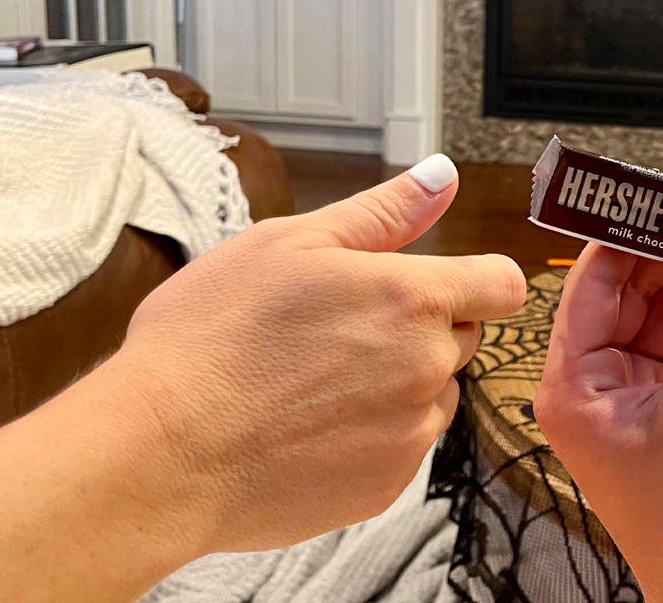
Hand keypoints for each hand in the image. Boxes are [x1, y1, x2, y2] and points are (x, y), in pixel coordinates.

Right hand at [106, 154, 525, 551]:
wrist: (160, 454)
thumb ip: (383, 211)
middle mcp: (428, 368)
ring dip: (398, 384)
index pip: (502, 284)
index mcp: (411, 300)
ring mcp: (410, 433)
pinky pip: (401, 447)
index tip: (441, 284)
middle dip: (420, 328)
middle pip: (461, 337)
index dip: (478, 278)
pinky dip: (371, 435)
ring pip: (432, 394)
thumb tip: (444, 176)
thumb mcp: (290, 244)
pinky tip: (307, 428)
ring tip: (312, 383)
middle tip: (337, 331)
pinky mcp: (386, 487)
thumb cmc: (212, 337)